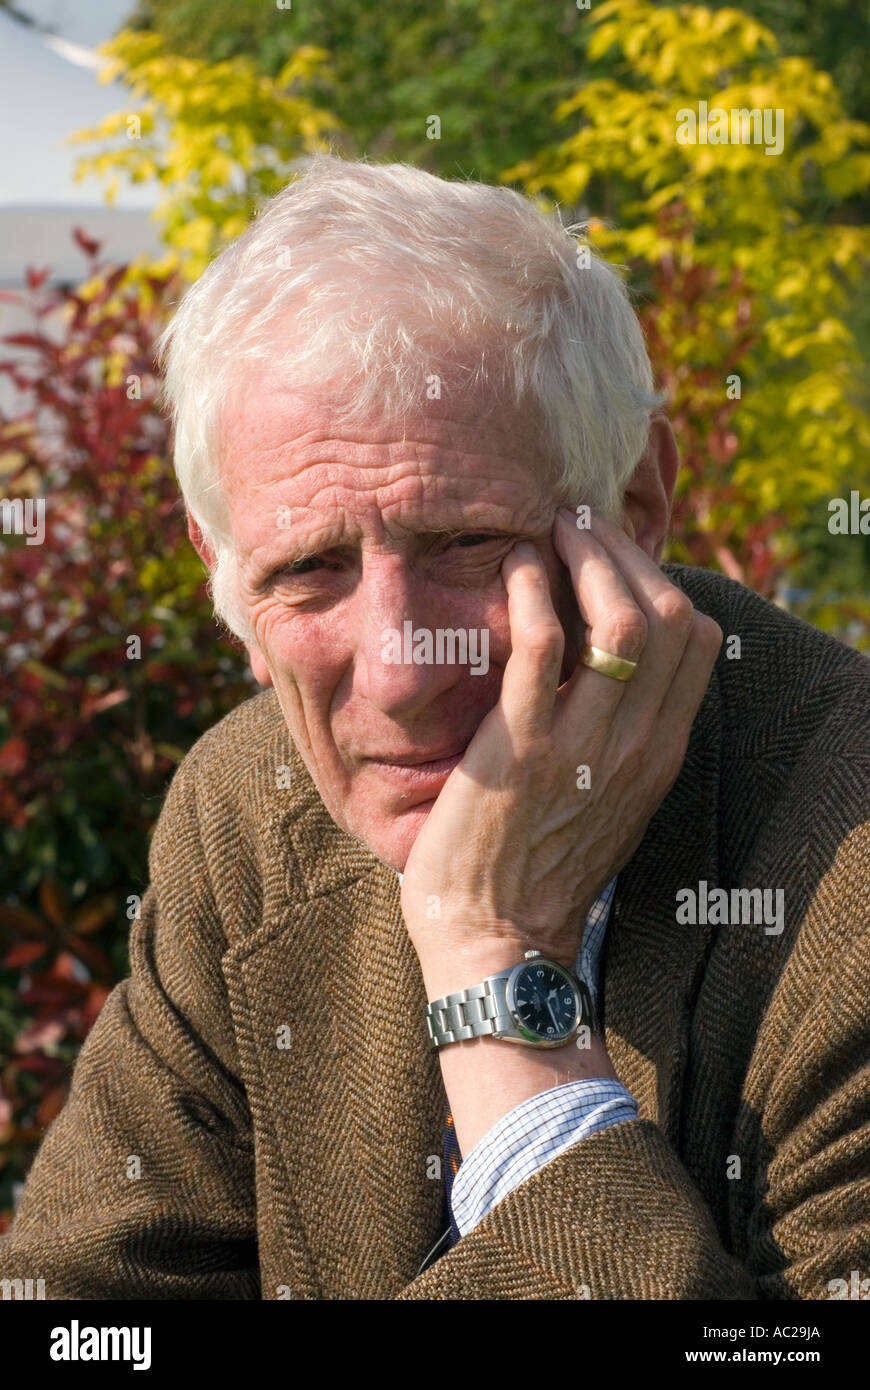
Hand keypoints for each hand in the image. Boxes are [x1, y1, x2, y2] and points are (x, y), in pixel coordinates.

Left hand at [400, 506, 721, 997]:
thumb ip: (618, 733)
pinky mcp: (521, 749)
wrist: (496, 940)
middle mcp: (637, 744)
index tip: (610, 555)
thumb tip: (603, 661)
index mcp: (660, 752)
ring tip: (550, 531)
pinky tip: (516, 568)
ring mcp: (583, 746)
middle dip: (625, 551)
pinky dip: (533, 591)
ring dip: (587, 557)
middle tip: (578, 523)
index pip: (697, 636)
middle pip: (668, 613)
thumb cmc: (537, 865)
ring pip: (621, 618)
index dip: (658, 577)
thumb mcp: (605, 797)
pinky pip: (543, 644)